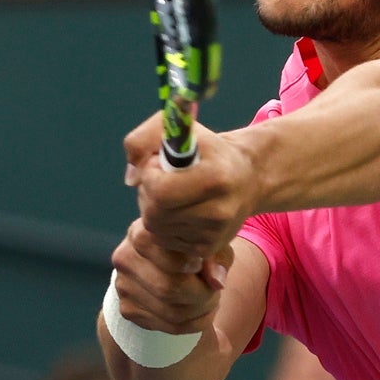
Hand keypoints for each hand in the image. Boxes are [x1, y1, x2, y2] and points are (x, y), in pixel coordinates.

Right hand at [110, 218, 233, 333]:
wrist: (158, 258)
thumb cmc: (188, 246)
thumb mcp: (206, 242)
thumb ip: (216, 256)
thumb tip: (216, 283)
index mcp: (143, 233)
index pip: (173, 259)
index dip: (199, 268)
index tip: (206, 266)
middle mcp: (126, 258)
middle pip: (170, 289)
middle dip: (203, 295)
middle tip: (215, 290)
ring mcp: (123, 286)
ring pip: (172, 313)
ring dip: (202, 312)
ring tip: (211, 300)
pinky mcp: (127, 309)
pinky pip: (168, 327)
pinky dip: (194, 324)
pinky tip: (200, 311)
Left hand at [123, 113, 257, 259]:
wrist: (247, 177)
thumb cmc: (208, 150)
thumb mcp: (180, 130)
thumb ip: (143, 140)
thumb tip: (131, 179)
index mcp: (216, 177)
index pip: (161, 191)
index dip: (149, 176)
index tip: (157, 164)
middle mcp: (219, 210)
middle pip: (154, 213)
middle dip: (148, 194)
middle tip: (161, 179)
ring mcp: (214, 233)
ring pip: (156, 229)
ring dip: (153, 209)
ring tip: (171, 193)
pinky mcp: (207, 249)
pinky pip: (165, 241)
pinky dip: (164, 225)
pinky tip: (179, 210)